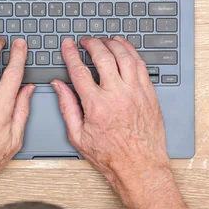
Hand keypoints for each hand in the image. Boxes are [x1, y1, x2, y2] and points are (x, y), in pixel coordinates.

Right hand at [51, 37, 169, 190]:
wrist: (140, 166)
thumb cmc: (111, 156)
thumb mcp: (78, 136)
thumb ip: (67, 107)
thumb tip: (58, 86)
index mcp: (97, 106)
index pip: (79, 71)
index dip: (71, 54)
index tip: (68, 45)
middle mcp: (118, 95)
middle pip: (103, 57)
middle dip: (92, 44)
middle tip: (86, 41)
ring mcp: (136, 93)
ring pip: (125, 57)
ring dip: (113, 44)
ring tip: (105, 41)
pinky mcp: (150, 94)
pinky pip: (141, 66)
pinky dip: (132, 53)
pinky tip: (125, 49)